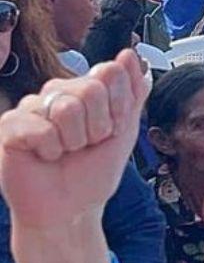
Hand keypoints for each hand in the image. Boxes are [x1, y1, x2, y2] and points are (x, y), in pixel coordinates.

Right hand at [0, 50, 148, 229]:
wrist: (72, 208)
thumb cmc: (94, 171)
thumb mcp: (126, 129)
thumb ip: (133, 90)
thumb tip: (129, 53)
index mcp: (86, 88)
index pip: (110, 71)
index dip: (118, 107)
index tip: (112, 129)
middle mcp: (58, 91)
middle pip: (91, 88)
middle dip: (98, 126)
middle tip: (87, 144)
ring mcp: (32, 107)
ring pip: (67, 108)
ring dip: (75, 140)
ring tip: (66, 151)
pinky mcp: (10, 126)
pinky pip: (41, 129)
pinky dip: (51, 150)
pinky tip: (45, 157)